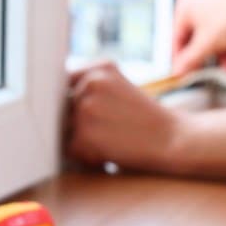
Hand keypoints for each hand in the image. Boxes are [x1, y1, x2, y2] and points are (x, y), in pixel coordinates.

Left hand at [66, 64, 185, 172]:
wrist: (176, 140)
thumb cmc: (148, 121)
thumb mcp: (121, 90)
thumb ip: (90, 88)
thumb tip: (50, 102)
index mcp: (101, 67)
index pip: (66, 82)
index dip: (74, 102)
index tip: (90, 116)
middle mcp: (91, 82)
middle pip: (63, 107)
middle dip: (76, 122)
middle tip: (110, 132)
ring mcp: (86, 107)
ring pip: (65, 129)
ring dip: (82, 141)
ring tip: (113, 142)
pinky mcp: (84, 133)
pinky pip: (71, 149)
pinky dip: (87, 157)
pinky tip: (111, 153)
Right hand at [171, 0, 225, 76]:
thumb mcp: (207, 44)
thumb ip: (190, 60)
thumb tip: (178, 70)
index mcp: (185, 6)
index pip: (176, 39)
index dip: (180, 59)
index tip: (183, 73)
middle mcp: (196, 3)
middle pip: (195, 40)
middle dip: (206, 58)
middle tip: (205, 72)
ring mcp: (213, 7)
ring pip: (211, 39)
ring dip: (219, 56)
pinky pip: (222, 34)